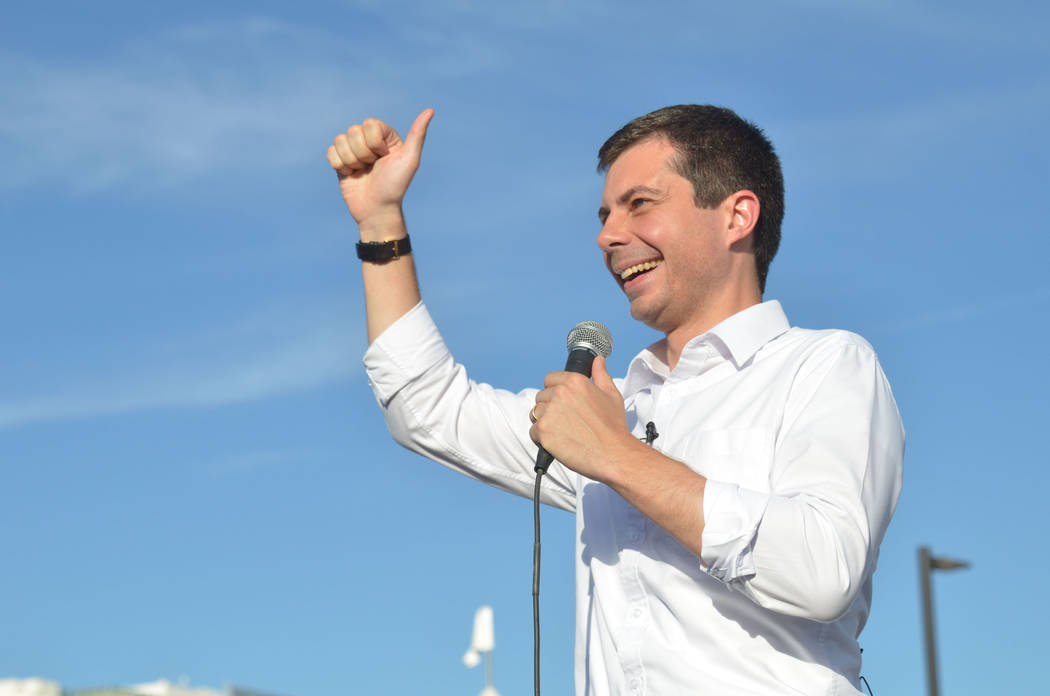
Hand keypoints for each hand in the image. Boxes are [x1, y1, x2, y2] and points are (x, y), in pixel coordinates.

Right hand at [326, 109, 433, 234]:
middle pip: (353, 131)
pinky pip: (331, 151)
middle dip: (362, 153)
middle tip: (373, 167)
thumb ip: (418, 134)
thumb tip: (431, 110)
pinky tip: (351, 174)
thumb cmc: (395, 186)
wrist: (377, 210)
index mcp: (386, 136)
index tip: (383, 157)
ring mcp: (354, 150)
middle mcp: (370, 141)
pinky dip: (340, 165)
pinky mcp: (341, 161)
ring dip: (351, 160)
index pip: (369, 124)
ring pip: (340, 140)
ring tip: (363, 172)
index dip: (374, 143)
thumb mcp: (410, 160)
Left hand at [529, 356, 637, 481]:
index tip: (564, 404)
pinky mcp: (543, 430)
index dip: (555, 391)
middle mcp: (560, 393)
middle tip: (567, 422)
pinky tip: (559, 442)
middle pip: (541, 397)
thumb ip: (600, 375)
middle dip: (549, 408)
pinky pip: (533, 431)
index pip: (549, 379)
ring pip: (535, 413)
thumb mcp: (611, 395)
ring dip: (544, 423)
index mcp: (574, 381)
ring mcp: (549, 411)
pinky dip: (542, 439)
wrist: (613, 454)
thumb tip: (598, 360)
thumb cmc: (614, 427)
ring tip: (563, 432)